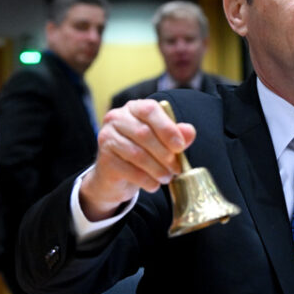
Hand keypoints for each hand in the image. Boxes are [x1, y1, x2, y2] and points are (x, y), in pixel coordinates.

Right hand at [80, 99, 195, 220]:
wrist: (117, 176)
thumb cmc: (144, 152)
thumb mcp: (164, 142)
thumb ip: (177, 135)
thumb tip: (189, 131)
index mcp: (134, 108)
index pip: (150, 110)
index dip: (167, 128)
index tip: (180, 146)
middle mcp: (117, 118)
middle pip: (144, 133)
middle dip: (164, 154)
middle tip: (176, 168)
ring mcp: (107, 137)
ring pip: (137, 153)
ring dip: (157, 169)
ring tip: (167, 178)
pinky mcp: (104, 159)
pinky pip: (128, 170)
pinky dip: (145, 180)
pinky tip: (154, 185)